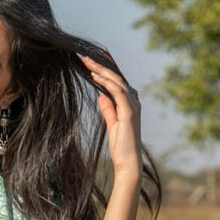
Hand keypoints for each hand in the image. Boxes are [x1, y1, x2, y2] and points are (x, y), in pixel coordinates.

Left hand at [79, 48, 140, 178]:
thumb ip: (108, 110)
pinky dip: (106, 82)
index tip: (96, 56)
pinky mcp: (129, 111)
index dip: (107, 67)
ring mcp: (133, 105)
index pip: (117, 81)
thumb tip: (101, 96)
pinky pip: (117, 91)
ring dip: (101, 70)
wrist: (129, 163)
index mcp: (129, 103)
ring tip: (87, 62)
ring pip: (116, 81)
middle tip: (86, 56)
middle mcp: (133, 101)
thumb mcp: (112, 125)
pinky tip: (95, 76)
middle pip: (116, 77)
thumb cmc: (121, 147)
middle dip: (101, 65)